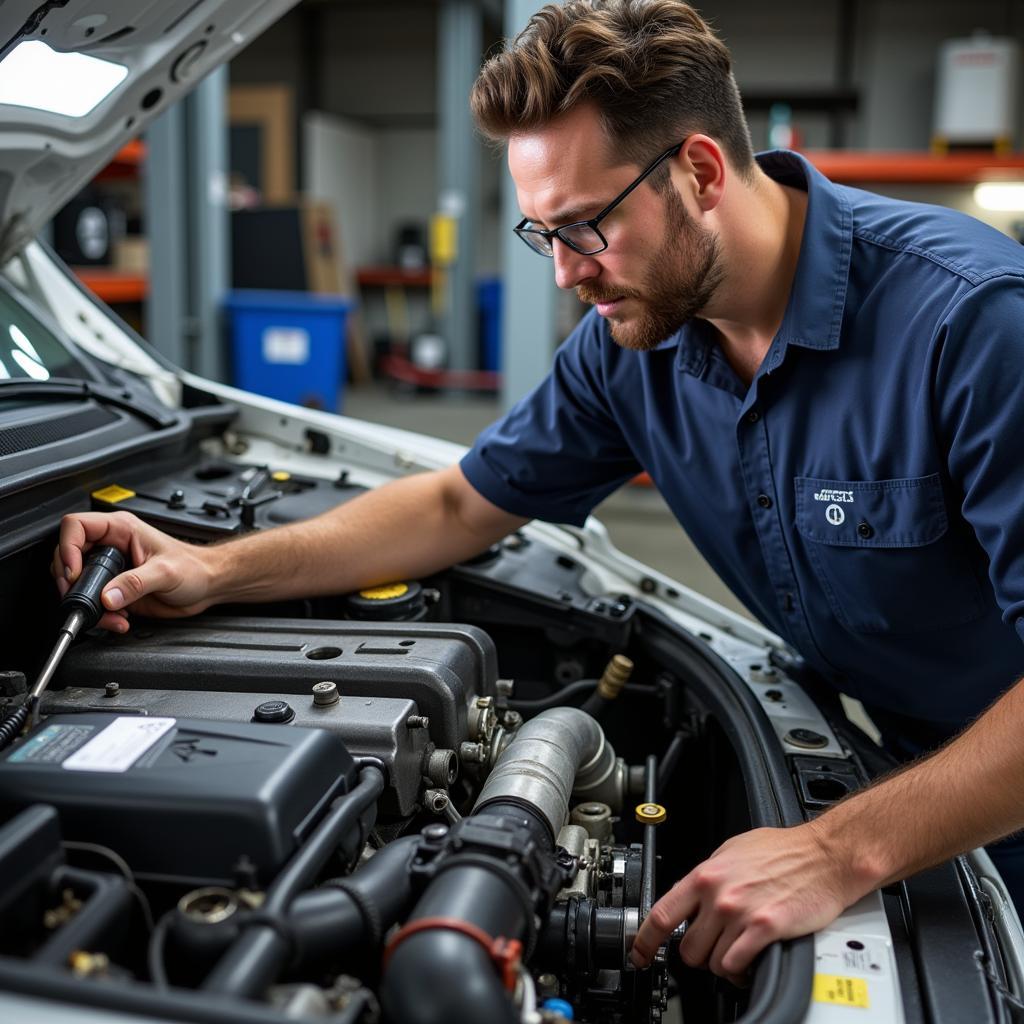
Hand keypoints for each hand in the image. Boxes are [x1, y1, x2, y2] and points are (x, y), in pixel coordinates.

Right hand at [52, 511, 217, 631]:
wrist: (208, 585)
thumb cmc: (195, 568)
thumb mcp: (166, 572)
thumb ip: (136, 583)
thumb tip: (108, 596)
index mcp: (121, 529)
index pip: (76, 526)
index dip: (67, 548)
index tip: (73, 572)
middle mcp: (112, 546)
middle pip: (68, 555)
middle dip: (71, 581)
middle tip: (82, 598)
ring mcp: (112, 569)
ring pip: (77, 582)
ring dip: (87, 603)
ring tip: (109, 615)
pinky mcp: (116, 589)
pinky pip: (94, 601)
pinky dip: (101, 614)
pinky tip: (118, 619)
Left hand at [630, 822, 862, 984]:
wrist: (823, 856)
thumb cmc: (784, 851)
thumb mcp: (732, 852)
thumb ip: (709, 875)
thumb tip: (692, 894)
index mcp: (705, 875)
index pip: (662, 913)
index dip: (644, 940)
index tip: (638, 953)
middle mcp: (718, 895)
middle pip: (688, 948)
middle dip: (699, 955)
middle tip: (714, 948)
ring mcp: (740, 913)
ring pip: (713, 962)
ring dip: (723, 964)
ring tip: (737, 952)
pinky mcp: (765, 929)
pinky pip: (736, 965)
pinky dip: (741, 971)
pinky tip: (750, 962)